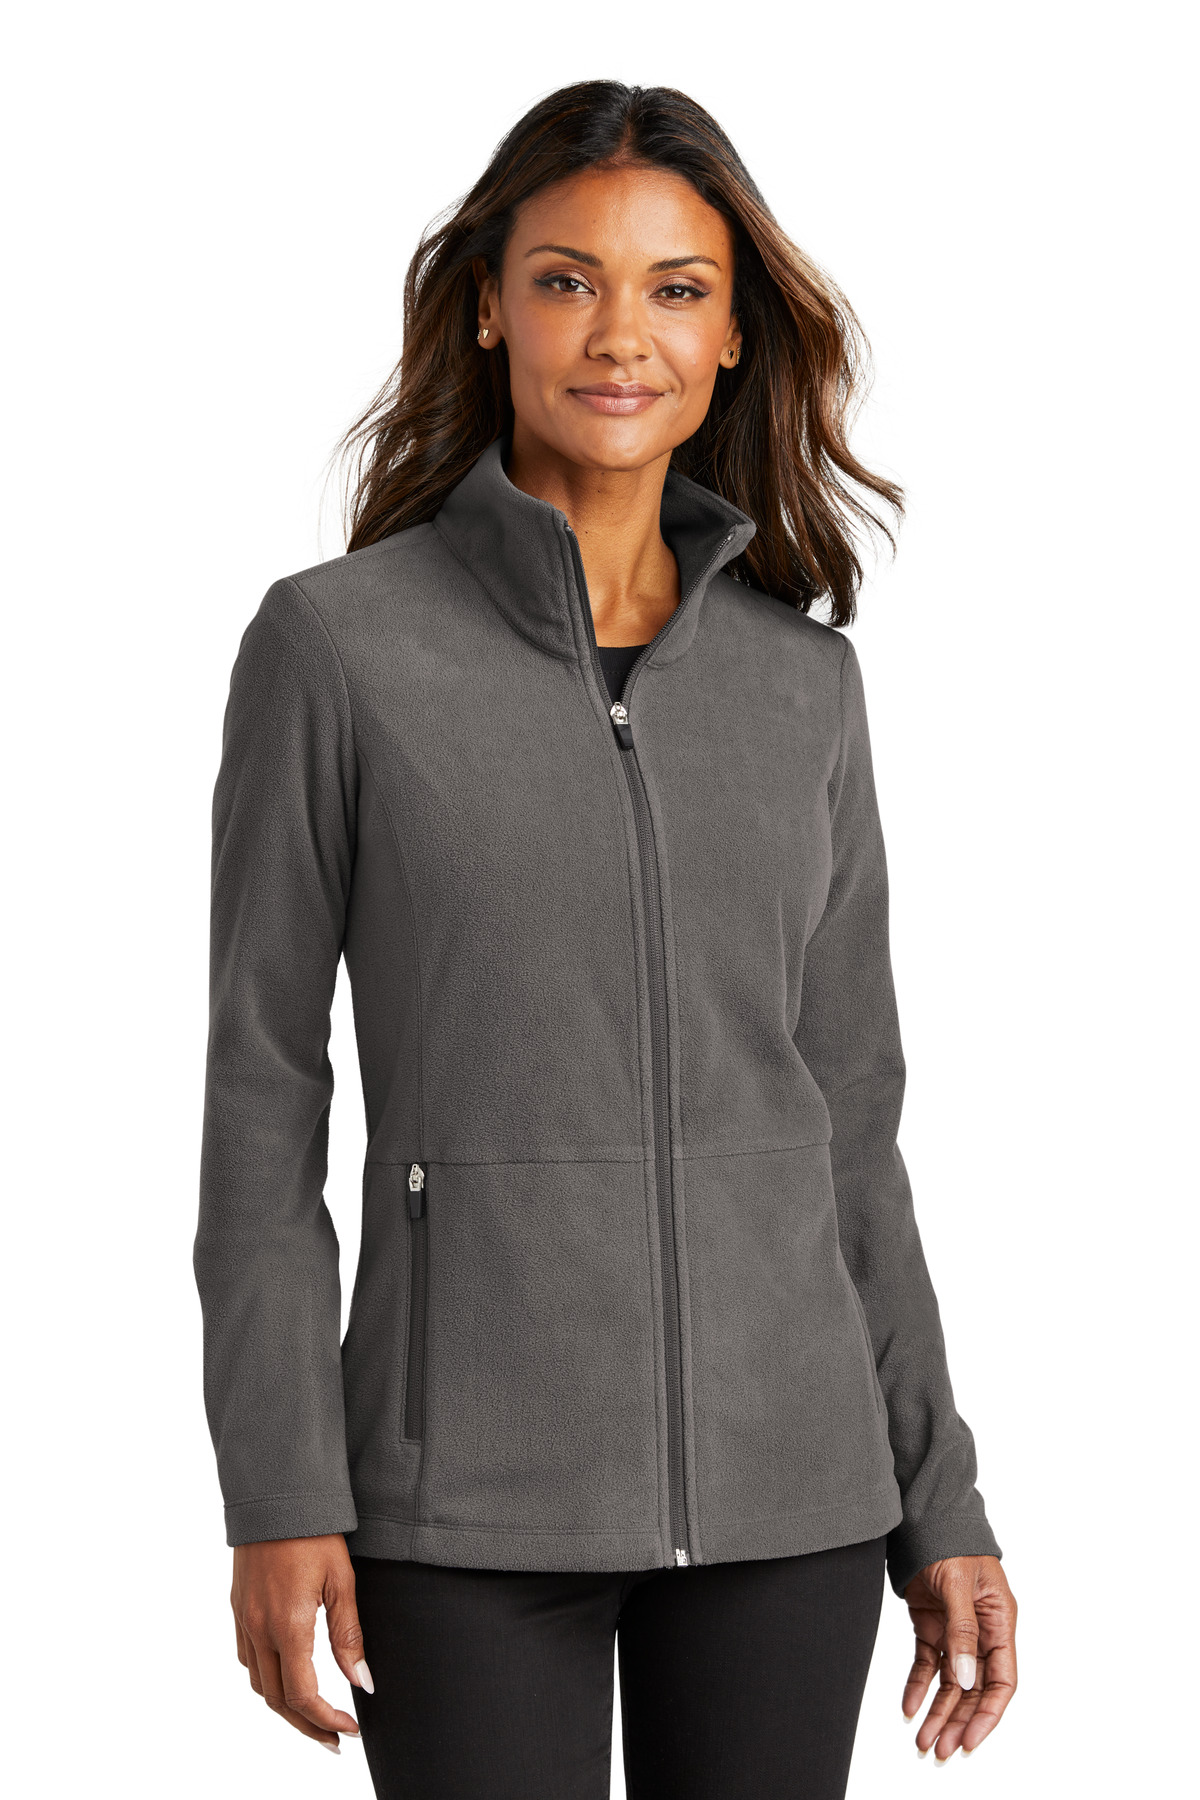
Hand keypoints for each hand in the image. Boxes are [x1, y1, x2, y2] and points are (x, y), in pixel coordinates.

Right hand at [231, 1534, 372, 1752]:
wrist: (276, 1495)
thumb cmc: (314, 1531)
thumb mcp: (342, 1581)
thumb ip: (349, 1635)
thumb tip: (362, 1682)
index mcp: (287, 1625)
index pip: (302, 1695)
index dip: (327, 1720)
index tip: (350, 1729)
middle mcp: (258, 1628)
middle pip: (277, 1701)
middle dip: (307, 1726)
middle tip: (335, 1740)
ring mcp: (243, 1619)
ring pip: (258, 1684)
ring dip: (284, 1708)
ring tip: (314, 1717)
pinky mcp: (238, 1608)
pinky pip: (247, 1659)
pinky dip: (266, 1680)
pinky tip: (286, 1677)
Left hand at [902, 1554, 1016, 1761]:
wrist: (924, 1514)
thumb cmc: (951, 1540)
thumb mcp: (959, 1584)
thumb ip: (962, 1631)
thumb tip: (966, 1679)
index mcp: (999, 1621)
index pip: (1001, 1681)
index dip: (987, 1714)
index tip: (969, 1741)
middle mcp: (980, 1631)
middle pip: (973, 1688)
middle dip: (957, 1720)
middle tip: (939, 1749)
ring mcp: (955, 1629)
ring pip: (950, 1681)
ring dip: (937, 1710)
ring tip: (922, 1740)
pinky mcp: (931, 1623)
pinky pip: (926, 1663)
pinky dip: (918, 1685)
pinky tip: (908, 1707)